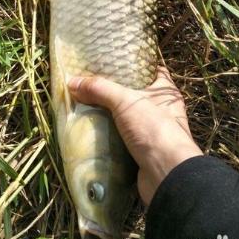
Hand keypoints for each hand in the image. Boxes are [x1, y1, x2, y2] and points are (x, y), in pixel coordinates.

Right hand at [68, 67, 202, 205]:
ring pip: (125, 119)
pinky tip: (90, 130)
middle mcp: (161, 111)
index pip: (151, 71)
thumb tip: (72, 82)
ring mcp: (151, 132)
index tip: (113, 63)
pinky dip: (107, 136)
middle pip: (134, 95)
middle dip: (112, 92)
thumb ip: (100, 89)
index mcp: (165, 93)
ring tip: (84, 106)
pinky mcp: (141, 152)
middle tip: (90, 86)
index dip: (134, 66)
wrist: (166, 175)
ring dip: (107, 116)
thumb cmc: (154, 129)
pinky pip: (121, 139)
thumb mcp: (125, 101)